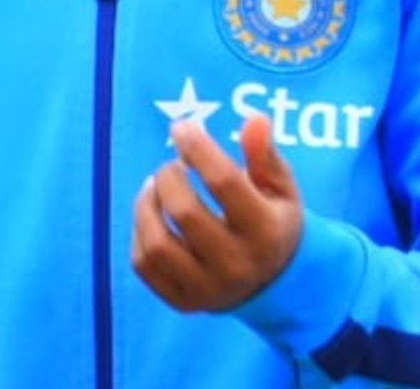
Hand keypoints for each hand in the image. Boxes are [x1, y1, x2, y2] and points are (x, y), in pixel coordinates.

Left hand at [130, 113, 303, 311]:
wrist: (275, 282)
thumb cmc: (273, 219)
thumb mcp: (279, 186)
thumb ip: (265, 153)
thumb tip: (255, 118)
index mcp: (266, 232)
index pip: (224, 182)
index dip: (198, 147)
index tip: (182, 127)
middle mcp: (237, 265)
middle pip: (185, 212)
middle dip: (169, 176)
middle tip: (172, 165)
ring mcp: (207, 289)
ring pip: (157, 244)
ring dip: (146, 204)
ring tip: (154, 186)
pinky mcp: (183, 302)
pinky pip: (144, 265)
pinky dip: (140, 233)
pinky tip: (152, 215)